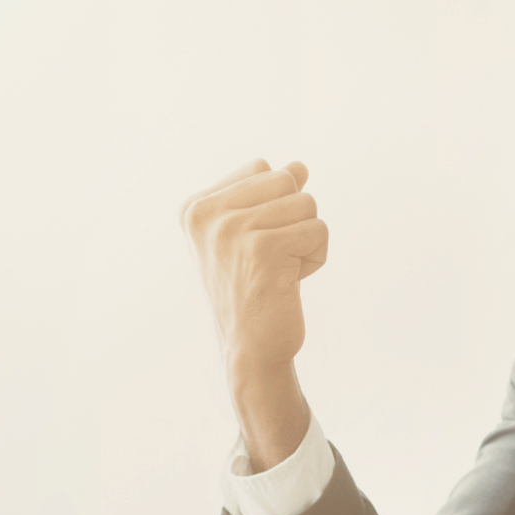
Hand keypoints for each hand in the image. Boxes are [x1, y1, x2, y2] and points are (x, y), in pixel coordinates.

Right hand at [182, 159, 327, 372]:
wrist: (251, 348)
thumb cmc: (254, 291)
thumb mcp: (253, 235)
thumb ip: (271, 196)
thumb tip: (299, 166)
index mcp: (196, 207)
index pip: (263, 167)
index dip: (276, 204)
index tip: (254, 245)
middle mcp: (207, 214)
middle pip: (287, 179)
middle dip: (295, 218)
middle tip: (272, 258)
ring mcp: (232, 229)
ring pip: (307, 203)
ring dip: (306, 239)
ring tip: (281, 270)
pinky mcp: (262, 248)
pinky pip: (318, 230)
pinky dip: (316, 257)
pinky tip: (291, 281)